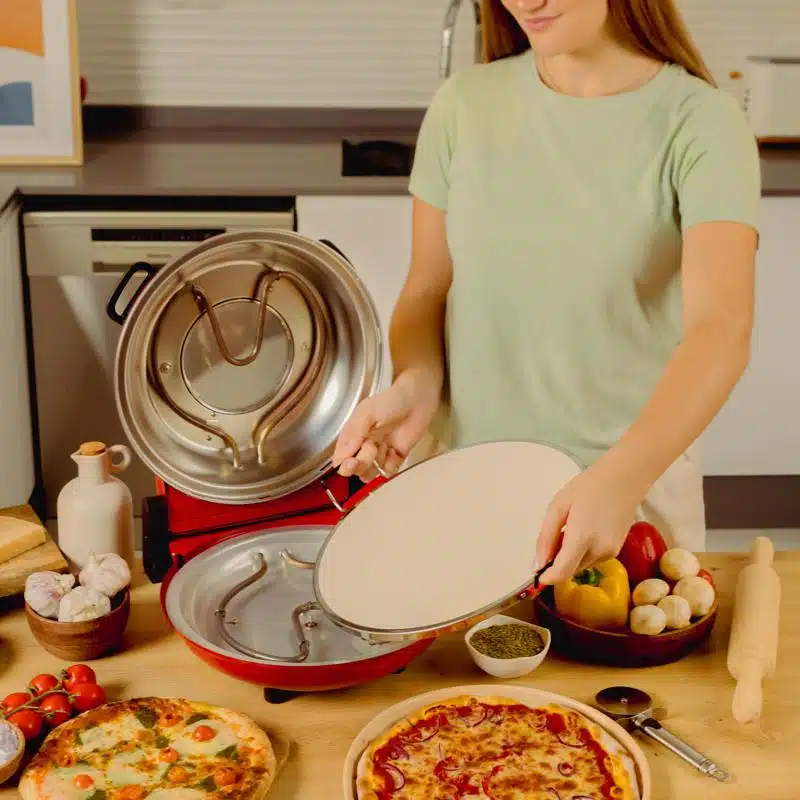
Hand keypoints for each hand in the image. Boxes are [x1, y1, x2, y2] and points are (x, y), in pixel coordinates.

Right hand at [332, 370, 439, 481]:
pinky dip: (391, 465)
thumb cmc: (391, 400)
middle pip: (355, 469)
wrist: (417, 399)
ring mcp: (380, 453)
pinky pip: (388, 472)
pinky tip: (394, 450)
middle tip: (371, 447)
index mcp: (352, 436)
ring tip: (385, 446)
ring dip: (377, 463)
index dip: (344, 465)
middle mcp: (363, 447)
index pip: (341, 459)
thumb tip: (341, 455)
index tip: (351, 461)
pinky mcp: (395, 458)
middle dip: (362, 463)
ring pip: (370, 474)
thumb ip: (353, 433)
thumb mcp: (367, 412)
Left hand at [534, 459, 642, 584]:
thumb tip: (538, 565)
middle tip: (553, 537)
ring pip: (581, 566)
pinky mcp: (617, 551)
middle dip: (557, 563)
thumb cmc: (588, 487)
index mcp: (582, 538)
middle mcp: (599, 551)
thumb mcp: (558, 507)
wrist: (624, 479)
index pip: (562, 573)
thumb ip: (546, 538)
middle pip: (570, 571)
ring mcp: (611, 553)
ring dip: (570, 557)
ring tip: (569, 529)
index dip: (547, 578)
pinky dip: (582, 552)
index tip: (537, 573)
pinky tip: (583, 530)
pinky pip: (592, 559)